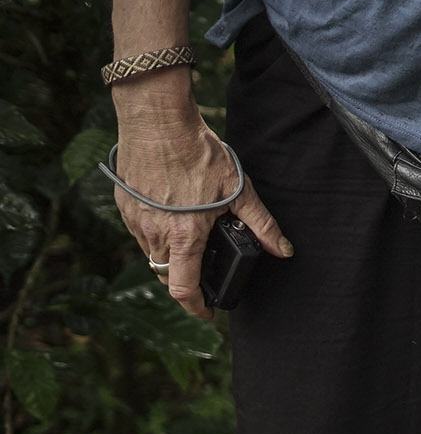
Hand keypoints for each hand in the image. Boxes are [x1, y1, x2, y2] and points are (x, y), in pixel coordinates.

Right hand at [110, 110, 288, 319]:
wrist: (156, 121)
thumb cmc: (197, 153)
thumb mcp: (238, 190)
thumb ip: (262, 224)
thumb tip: (283, 250)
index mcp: (183, 236)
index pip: (183, 289)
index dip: (196, 307)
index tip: (208, 313)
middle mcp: (154, 233)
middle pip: (166, 274)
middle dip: (186, 282)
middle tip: (205, 278)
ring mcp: (136, 220)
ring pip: (152, 255)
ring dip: (170, 259)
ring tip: (193, 248)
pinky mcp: (125, 206)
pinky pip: (141, 234)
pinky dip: (157, 238)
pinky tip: (174, 223)